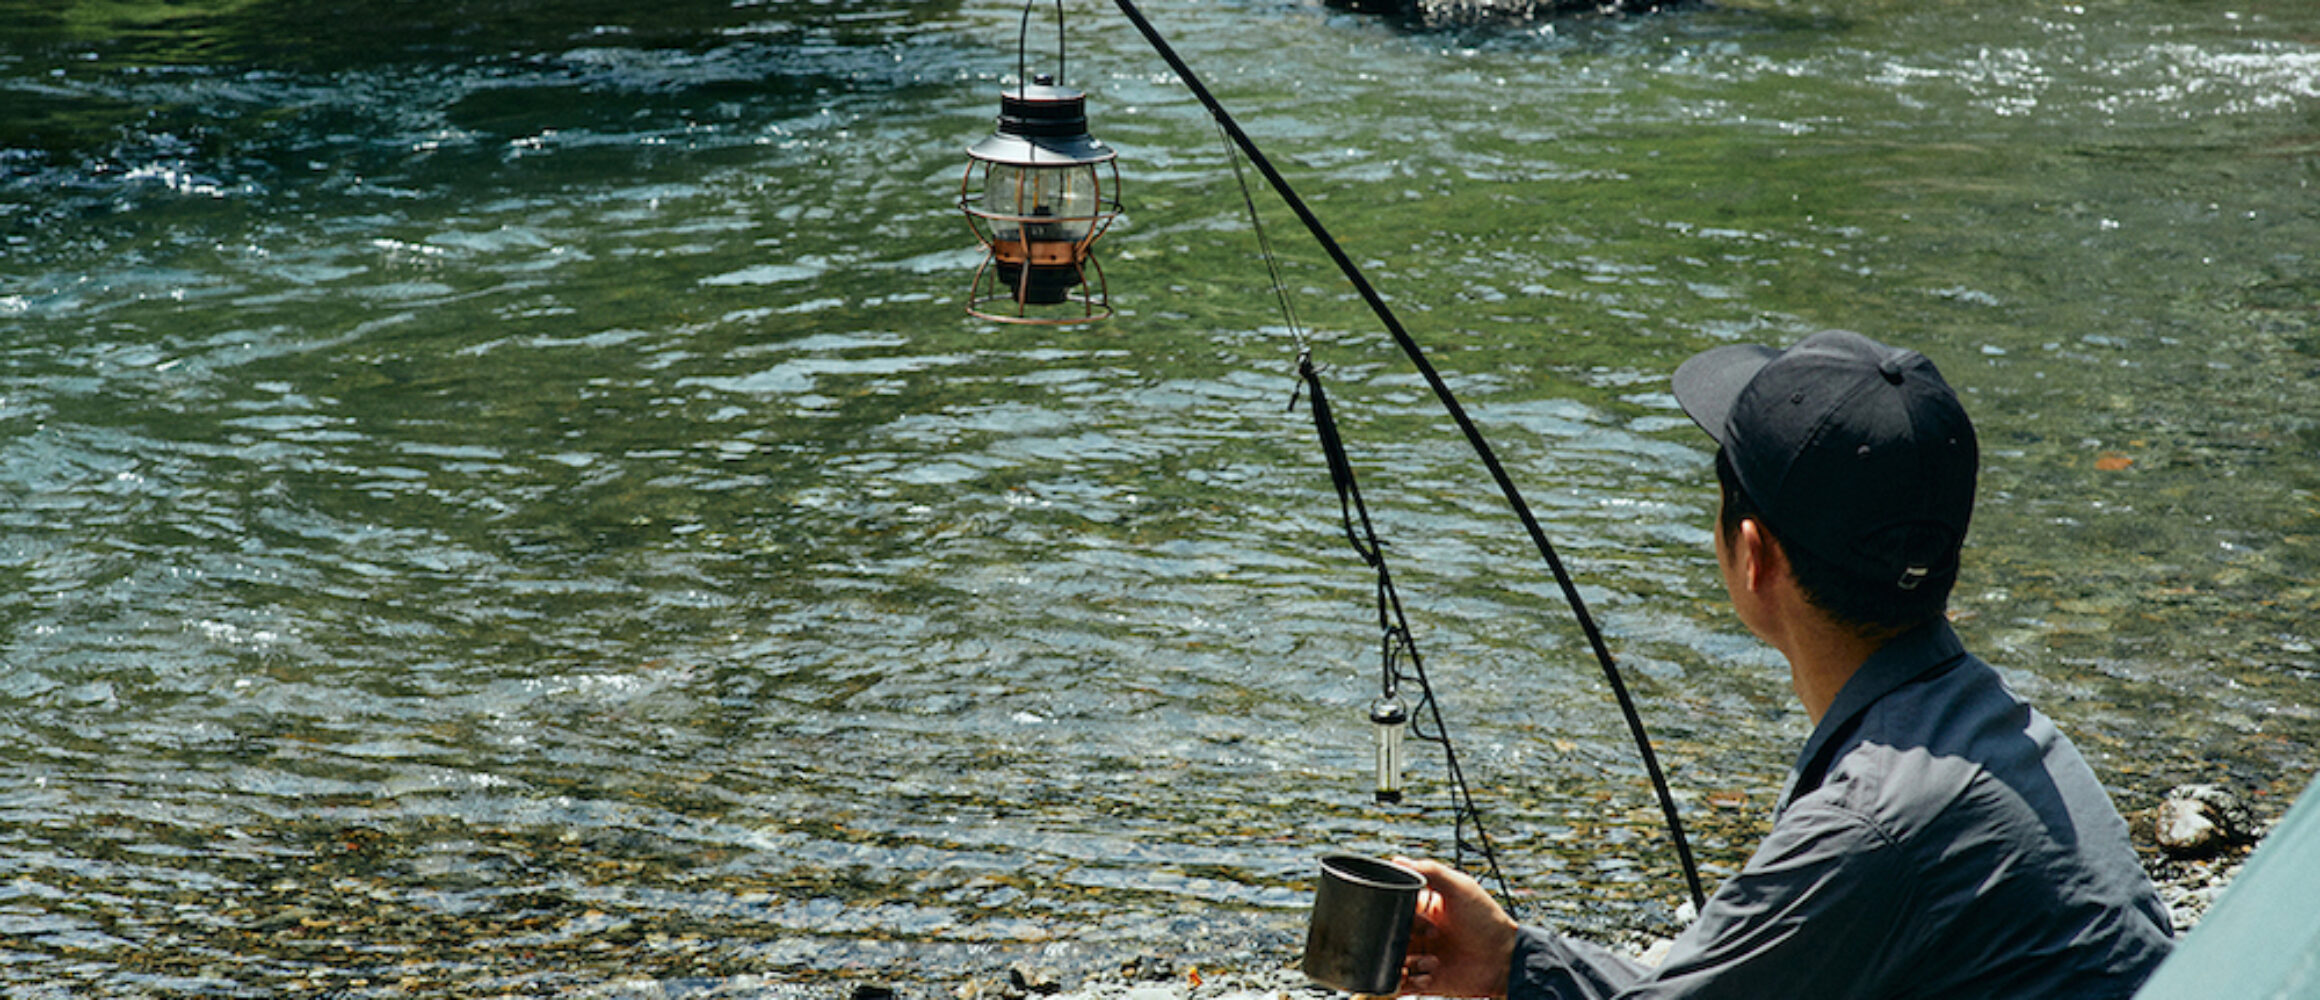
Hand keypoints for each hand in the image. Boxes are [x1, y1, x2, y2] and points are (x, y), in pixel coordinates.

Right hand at [1393, 856, 1518, 997]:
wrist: (1504, 959)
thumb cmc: (1486, 920)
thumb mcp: (1460, 887)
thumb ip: (1430, 871)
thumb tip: (1397, 860)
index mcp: (1422, 911)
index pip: (1391, 910)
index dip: (1393, 914)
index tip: (1409, 917)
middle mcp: (1417, 935)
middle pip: (1386, 937)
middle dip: (1395, 941)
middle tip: (1419, 940)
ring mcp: (1419, 958)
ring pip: (1388, 963)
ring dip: (1401, 964)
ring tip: (1428, 961)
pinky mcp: (1423, 981)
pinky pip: (1397, 987)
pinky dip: (1402, 983)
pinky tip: (1427, 976)